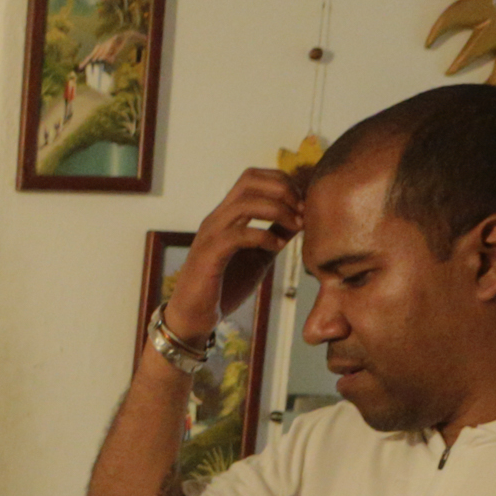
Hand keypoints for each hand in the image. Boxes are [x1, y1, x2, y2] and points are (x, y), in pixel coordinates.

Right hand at [167, 167, 302, 342]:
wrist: (193, 318)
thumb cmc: (223, 289)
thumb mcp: (258, 257)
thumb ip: (274, 235)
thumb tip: (300, 219)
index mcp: (226, 216)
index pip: (252, 178)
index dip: (281, 182)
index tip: (301, 203)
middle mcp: (216, 219)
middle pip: (249, 180)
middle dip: (283, 189)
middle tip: (302, 211)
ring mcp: (210, 235)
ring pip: (246, 202)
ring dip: (278, 209)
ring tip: (296, 226)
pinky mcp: (209, 255)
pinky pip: (239, 234)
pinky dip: (264, 236)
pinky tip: (276, 247)